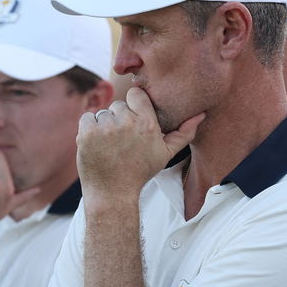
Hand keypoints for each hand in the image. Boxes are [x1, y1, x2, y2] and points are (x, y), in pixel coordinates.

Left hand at [76, 88, 202, 204]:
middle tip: (121, 140)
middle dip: (119, 119)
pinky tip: (97, 144)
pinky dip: (89, 129)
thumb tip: (200, 115)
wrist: (112, 193)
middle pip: (118, 105)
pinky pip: (87, 118)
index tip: (132, 118)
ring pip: (103, 113)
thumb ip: (183, 133)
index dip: (133, 105)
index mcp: (147, 124)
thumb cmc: (140, 172)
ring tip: (109, 145)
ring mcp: (106, 128)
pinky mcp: (87, 133)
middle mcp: (127, 123)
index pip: (136, 94)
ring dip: (104, 126)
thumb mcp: (165, 154)